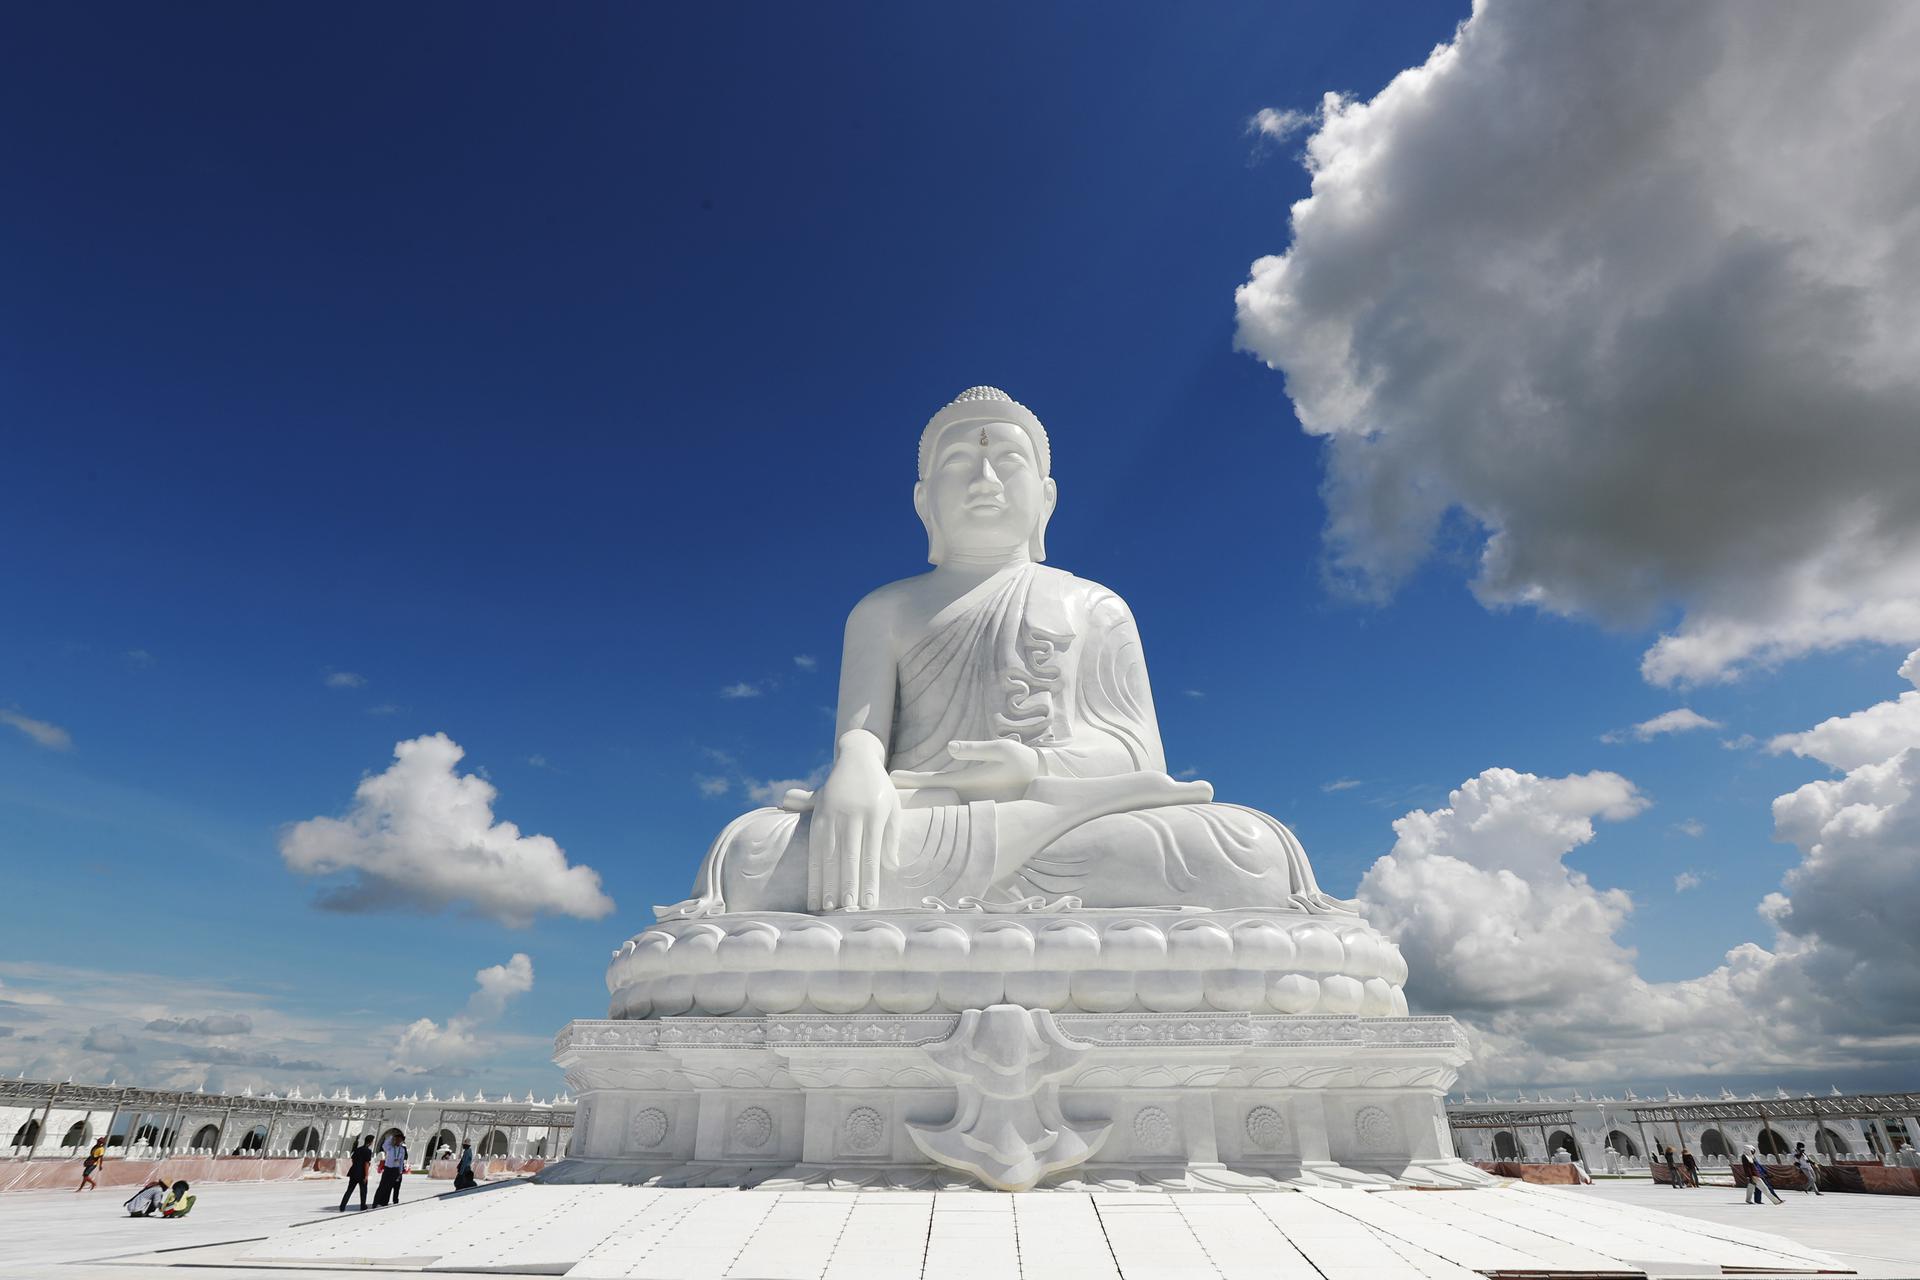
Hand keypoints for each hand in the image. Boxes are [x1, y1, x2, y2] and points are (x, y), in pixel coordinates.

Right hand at [808, 730, 899, 910]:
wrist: (857, 758)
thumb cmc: (880, 789)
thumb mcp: (893, 808)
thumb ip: (891, 837)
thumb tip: (891, 867)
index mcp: (874, 813)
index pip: (871, 854)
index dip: (870, 880)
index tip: (870, 904)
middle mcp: (851, 814)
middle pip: (848, 856)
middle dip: (847, 885)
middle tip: (846, 911)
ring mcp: (832, 814)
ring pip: (827, 854)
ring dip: (825, 882)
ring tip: (825, 907)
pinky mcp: (818, 815)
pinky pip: (814, 847)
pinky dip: (813, 870)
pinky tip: (813, 889)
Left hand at [889, 737, 1040, 802]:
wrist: (1044, 782)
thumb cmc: (1024, 763)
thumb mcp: (1002, 750)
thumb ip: (975, 749)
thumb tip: (949, 747)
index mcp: (966, 782)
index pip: (930, 783)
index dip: (909, 781)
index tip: (888, 779)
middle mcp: (963, 794)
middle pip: (927, 795)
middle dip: (904, 793)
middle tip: (878, 791)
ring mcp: (968, 799)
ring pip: (936, 800)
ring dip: (916, 798)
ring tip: (893, 795)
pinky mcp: (976, 799)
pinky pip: (948, 801)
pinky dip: (932, 798)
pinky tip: (921, 800)